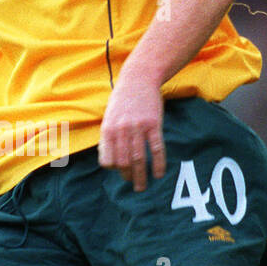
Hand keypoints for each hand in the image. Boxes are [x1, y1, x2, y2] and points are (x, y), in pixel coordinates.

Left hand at [98, 74, 164, 190]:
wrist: (139, 79)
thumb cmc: (123, 100)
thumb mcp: (109, 117)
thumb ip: (108, 137)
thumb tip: (107, 159)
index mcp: (107, 130)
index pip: (107, 160)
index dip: (114, 169)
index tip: (121, 172)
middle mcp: (121, 130)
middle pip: (123, 162)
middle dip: (128, 177)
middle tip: (135, 186)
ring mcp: (137, 127)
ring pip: (139, 159)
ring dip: (141, 176)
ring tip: (143, 186)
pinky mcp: (153, 124)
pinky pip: (156, 149)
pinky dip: (158, 164)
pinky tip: (159, 173)